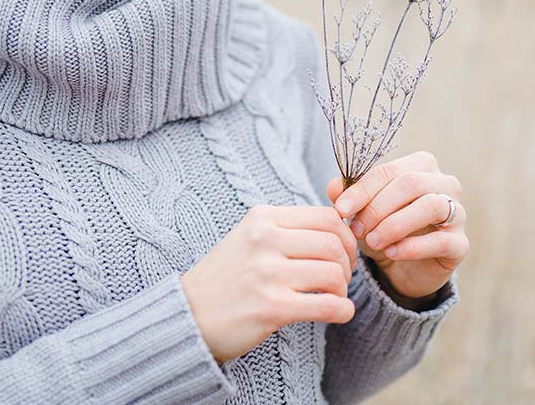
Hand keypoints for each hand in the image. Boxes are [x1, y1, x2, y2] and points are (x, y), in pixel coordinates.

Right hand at [180, 205, 357, 362]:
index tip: (344, 253)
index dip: (346, 236)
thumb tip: (337, 226)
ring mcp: (268, 273)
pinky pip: (327, 305)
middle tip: (342, 278)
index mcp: (262, 218)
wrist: (186, 316)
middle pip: (333, 244)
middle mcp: (265, 240)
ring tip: (335, 296)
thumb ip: (286, 230)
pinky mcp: (272, 307)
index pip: (326, 217)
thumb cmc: (225, 279)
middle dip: (347, 263)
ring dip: (343, 289)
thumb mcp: (249, 238)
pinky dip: (342, 310)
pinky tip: (340, 313)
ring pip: (333, 273)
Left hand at [327, 151, 467, 301]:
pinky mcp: (460, 243)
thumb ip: (348, 198)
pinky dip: (413, 247)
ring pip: (431, 207)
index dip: (363, 189)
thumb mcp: (362, 213)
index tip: (340, 209)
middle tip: (356, 229)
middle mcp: (445, 184)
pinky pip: (441, 240)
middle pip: (411, 183)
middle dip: (378, 207)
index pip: (390, 171)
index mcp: (421, 166)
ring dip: (396, 224)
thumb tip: (333, 186)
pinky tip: (391, 253)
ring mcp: (457, 213)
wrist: (403, 269)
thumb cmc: (384, 229)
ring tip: (373, 241)